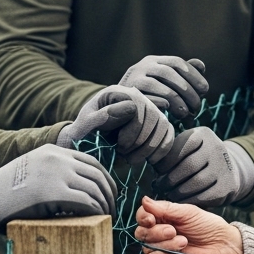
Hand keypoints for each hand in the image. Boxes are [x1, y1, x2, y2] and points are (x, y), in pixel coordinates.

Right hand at [0, 146, 119, 233]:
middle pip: (97, 175)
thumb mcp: (31, 170)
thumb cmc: (5, 192)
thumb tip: (77, 189)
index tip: (109, 194)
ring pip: (94, 189)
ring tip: (106, 219)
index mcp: (53, 151)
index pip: (91, 162)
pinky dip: (96, 211)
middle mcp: (57, 158)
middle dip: (109, 194)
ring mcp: (56, 173)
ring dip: (104, 205)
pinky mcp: (54, 192)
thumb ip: (52, 172)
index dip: (105, 179)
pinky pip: (86, 201)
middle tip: (111, 210)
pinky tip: (97, 220)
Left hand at [59, 86, 173, 164]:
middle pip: (154, 117)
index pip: (138, 107)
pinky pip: (169, 133)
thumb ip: (101, 116)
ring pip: (163, 126)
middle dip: (141, 142)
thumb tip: (131, 108)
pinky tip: (149, 160)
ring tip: (132, 160)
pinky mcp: (156, 123)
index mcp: (118, 93)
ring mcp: (148, 109)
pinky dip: (162, 149)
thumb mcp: (85, 124)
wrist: (87, 139)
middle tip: (126, 155)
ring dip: (150, 148)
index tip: (119, 146)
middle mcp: (136, 96)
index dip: (132, 131)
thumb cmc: (83, 132)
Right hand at [120, 56, 208, 118]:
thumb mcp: (164, 82)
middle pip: (169, 73)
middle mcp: (142, 67)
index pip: (177, 62)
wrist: (116, 107)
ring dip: (177, 101)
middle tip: (197, 107)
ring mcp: (133, 81)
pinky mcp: (128, 97)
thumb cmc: (147, 96)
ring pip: (160, 87)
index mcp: (154, 61)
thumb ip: (182, 74)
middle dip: (187, 91)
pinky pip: (149, 100)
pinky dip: (161, 105)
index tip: (205, 90)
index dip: (193, 75)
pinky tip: (170, 113)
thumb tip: (201, 66)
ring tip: (186, 114)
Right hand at [133, 197, 242, 253]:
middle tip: (173, 230)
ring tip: (183, 241)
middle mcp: (158, 234)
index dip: (143, 216)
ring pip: (145, 246)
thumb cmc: (207, 226)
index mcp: (162, 218)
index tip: (151, 218)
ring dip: (163, 243)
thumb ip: (164, 208)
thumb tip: (144, 200)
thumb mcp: (187, 212)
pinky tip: (173, 252)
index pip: (142, 216)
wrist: (221, 246)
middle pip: (141, 232)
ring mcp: (160, 250)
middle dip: (155, 231)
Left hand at [151, 127, 253, 207]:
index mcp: (203, 135)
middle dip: (170, 178)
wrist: (227, 167)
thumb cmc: (196, 156)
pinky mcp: (228, 186)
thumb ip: (171, 152)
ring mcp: (224, 167)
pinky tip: (181, 201)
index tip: (158, 171)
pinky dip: (190, 200)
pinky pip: (206, 196)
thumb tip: (152, 163)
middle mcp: (216, 148)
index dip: (166, 161)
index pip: (181, 147)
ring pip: (197, 182)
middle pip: (189, 165)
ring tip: (168, 194)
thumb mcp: (186, 146)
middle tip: (159, 186)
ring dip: (178, 191)